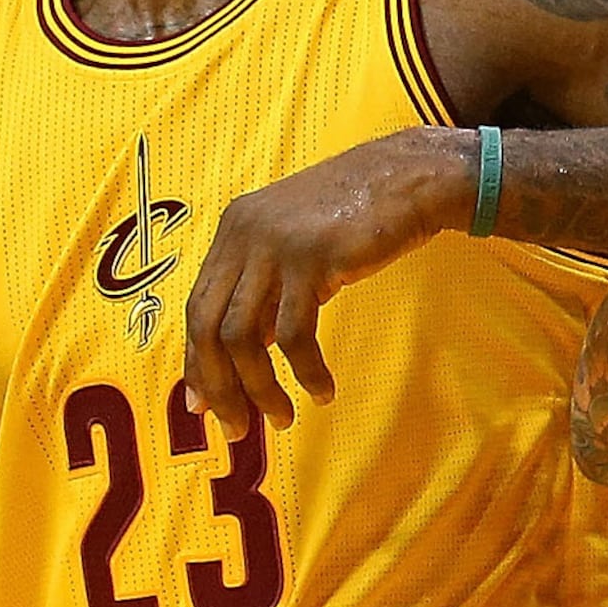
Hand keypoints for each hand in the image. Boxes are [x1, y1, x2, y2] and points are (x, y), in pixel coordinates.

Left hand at [182, 127, 465, 434]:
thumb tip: (242, 353)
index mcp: (234, 230)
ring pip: (245, 336)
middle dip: (219, 386)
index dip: (196, 363)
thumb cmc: (359, 217)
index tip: (204, 406)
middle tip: (238, 427)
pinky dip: (305, 371)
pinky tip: (322, 390)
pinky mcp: (311, 258)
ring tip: (283, 418)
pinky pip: (295, 334)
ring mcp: (274, 245)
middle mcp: (243, 234)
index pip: (196, 308)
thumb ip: (265, 289)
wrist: (412, 179)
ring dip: (260, 388)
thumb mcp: (298, 248)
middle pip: (207, 326)